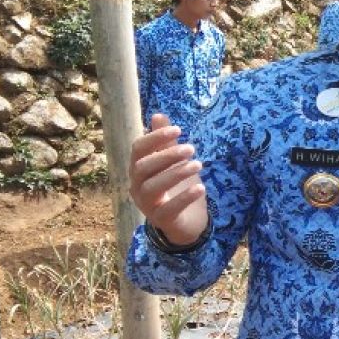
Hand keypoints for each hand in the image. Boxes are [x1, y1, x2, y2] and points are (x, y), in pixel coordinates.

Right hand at [129, 114, 208, 244]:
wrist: (186, 222)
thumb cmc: (177, 187)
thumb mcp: (173, 162)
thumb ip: (165, 142)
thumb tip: (158, 116)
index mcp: (138, 169)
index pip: (138, 149)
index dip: (156, 137)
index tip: (179, 130)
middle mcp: (137, 186)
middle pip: (143, 167)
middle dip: (167, 155)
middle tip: (191, 148)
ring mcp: (147, 205)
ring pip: (152, 187)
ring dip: (176, 173)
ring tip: (198, 164)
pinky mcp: (161, 220)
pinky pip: (168, 209)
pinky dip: (184, 197)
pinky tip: (201, 188)